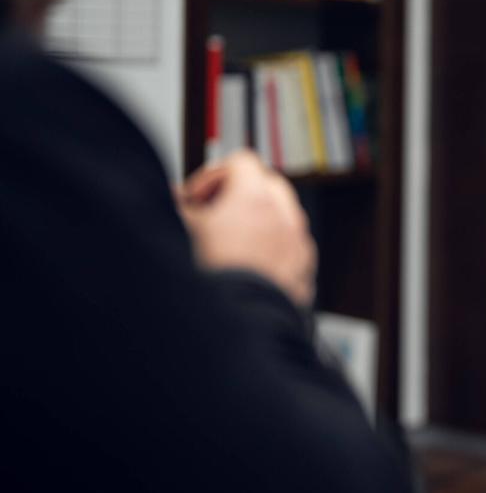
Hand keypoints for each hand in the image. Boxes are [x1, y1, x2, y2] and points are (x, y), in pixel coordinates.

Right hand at [178, 151, 316, 307]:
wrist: (240, 330)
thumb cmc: (211, 282)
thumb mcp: (180, 233)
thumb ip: (174, 207)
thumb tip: (171, 200)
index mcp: (256, 198)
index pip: (240, 162)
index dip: (212, 176)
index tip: (195, 198)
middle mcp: (286, 217)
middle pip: (266, 186)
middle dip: (237, 197)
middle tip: (209, 218)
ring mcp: (300, 246)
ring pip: (281, 219)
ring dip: (256, 224)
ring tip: (226, 248)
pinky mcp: (306, 274)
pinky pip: (290, 251)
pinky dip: (271, 252)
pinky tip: (246, 273)